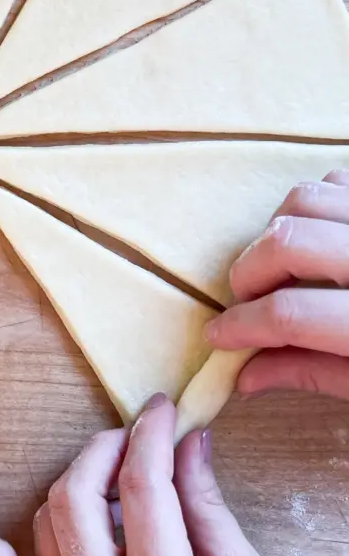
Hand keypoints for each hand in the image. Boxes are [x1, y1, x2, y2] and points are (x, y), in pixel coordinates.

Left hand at [34, 396, 323, 555]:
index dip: (148, 435)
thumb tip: (186, 443)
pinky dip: (67, 516)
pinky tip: (102, 509)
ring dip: (77, 479)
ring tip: (119, 468)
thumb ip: (205, 504)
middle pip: (73, 496)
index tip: (159, 408)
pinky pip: (49, 554)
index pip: (140, 487)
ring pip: (49, 521)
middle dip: (100, 450)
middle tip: (133, 434)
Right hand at [206, 169, 348, 399]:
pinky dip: (313, 205)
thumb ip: (313, 372)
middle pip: (287, 243)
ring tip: (277, 267)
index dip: (242, 327)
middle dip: (250, 273)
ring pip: (305, 199)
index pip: (289, 314)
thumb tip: (246, 375)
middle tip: (245, 300)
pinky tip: (313, 239)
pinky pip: (336, 180)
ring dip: (276, 232)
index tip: (218, 337)